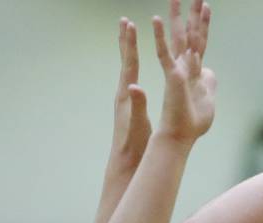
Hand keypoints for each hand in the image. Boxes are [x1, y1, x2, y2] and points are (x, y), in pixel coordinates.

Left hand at [109, 18, 150, 169]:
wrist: (126, 161)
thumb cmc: (134, 144)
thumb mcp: (138, 124)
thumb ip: (137, 104)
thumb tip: (135, 87)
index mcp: (127, 95)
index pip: (130, 63)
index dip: (131, 44)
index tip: (131, 25)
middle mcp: (124, 92)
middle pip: (125, 60)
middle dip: (126, 40)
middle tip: (125, 21)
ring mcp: (126, 97)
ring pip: (127, 67)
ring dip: (128, 50)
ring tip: (128, 34)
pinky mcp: (129, 103)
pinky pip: (131, 77)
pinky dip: (132, 64)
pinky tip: (134, 62)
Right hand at [153, 0, 215, 142]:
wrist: (180, 136)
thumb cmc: (191, 123)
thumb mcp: (208, 100)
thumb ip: (208, 83)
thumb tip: (210, 71)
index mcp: (192, 70)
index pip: (199, 41)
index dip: (203, 24)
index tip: (206, 6)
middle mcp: (184, 65)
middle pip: (189, 34)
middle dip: (192, 13)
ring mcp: (177, 69)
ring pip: (178, 38)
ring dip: (177, 16)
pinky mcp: (172, 76)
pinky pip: (164, 53)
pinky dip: (160, 37)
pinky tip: (156, 19)